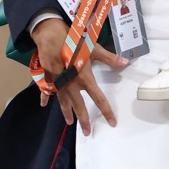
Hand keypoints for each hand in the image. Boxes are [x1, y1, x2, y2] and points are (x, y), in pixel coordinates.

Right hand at [31, 17, 127, 134]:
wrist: (51, 36)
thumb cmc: (74, 41)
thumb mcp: (94, 49)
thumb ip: (109, 58)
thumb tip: (125, 62)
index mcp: (85, 79)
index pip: (99, 99)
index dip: (106, 111)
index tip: (112, 122)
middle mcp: (72, 85)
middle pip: (79, 106)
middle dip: (84, 120)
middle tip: (87, 132)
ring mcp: (59, 83)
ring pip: (63, 102)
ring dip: (67, 112)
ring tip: (69, 123)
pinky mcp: (48, 78)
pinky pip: (46, 91)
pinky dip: (45, 97)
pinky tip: (43, 104)